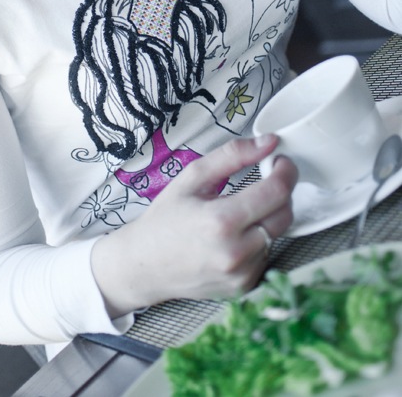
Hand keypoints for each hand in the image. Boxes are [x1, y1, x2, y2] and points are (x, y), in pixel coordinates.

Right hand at [91, 134, 296, 316]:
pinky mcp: (244, 287)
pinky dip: (257, 240)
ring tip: (240, 211)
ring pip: (277, 235)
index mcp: (221, 220)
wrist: (145, 265)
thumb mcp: (192, 177)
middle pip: (285, 215)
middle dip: (280, 192)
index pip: (277, 192)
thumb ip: (232, 155)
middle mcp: (236, 252)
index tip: (280, 162)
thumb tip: (270, 142)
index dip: (285, 171)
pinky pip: (266, 255)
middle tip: (264, 180)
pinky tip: (234, 236)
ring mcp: (241, 275)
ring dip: (267, 217)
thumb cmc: (166, 217)